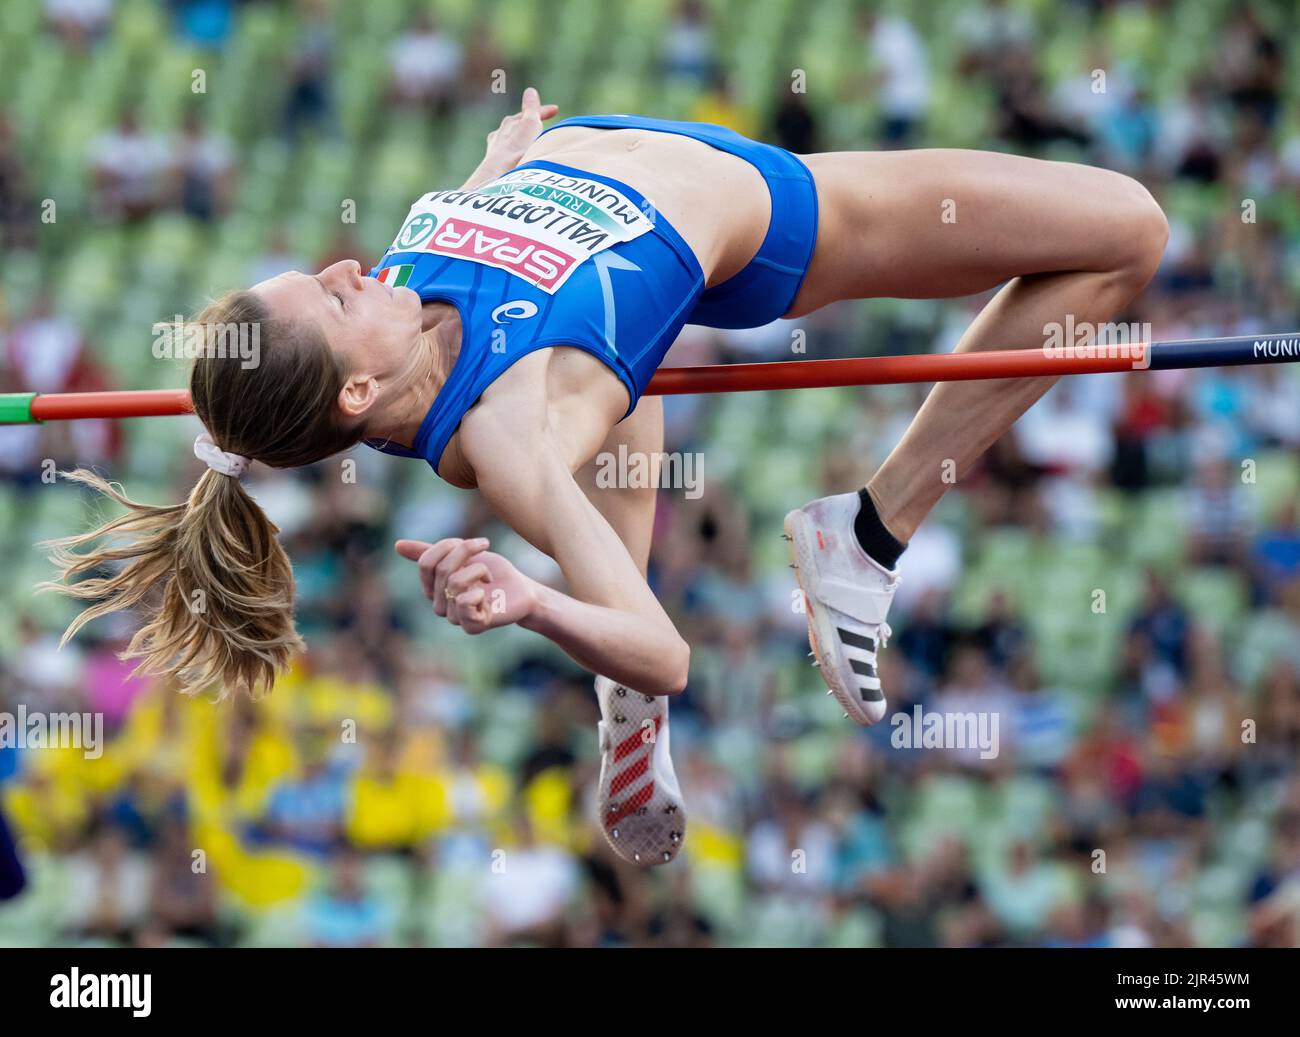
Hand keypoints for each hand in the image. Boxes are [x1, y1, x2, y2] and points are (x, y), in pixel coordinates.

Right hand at [395, 537, 539, 633]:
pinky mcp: (472, 626)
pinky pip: (464, 603)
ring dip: (478, 570)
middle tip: (485, 547)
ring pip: (454, 583)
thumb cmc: (494, 573)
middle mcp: (440, 605)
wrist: (523, 590)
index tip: (472, 543)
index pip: (426, 563)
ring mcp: (455, 618)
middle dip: (466, 552)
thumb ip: (431, 552)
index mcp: (434, 589)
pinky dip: (480, 591)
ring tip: (489, 576)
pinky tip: (489, 596)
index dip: (447, 546)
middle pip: (441, 570)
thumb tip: (396, 545)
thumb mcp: (463, 556)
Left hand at [484, 87, 558, 169]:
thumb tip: (530, 91)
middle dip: (528, 124)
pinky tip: (517, 161)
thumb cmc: (517, 149)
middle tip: (540, 125)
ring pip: (510, 141)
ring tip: (529, 145)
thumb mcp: (529, 124)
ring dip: (520, 141)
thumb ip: (531, 108)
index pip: (528, 113)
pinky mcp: (495, 167)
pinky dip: (514, 155)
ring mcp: (496, 151)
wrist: (500, 175)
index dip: (543, 111)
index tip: (556, 109)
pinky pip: (506, 157)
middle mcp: (500, 135)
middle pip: (516, 126)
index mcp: (510, 123)